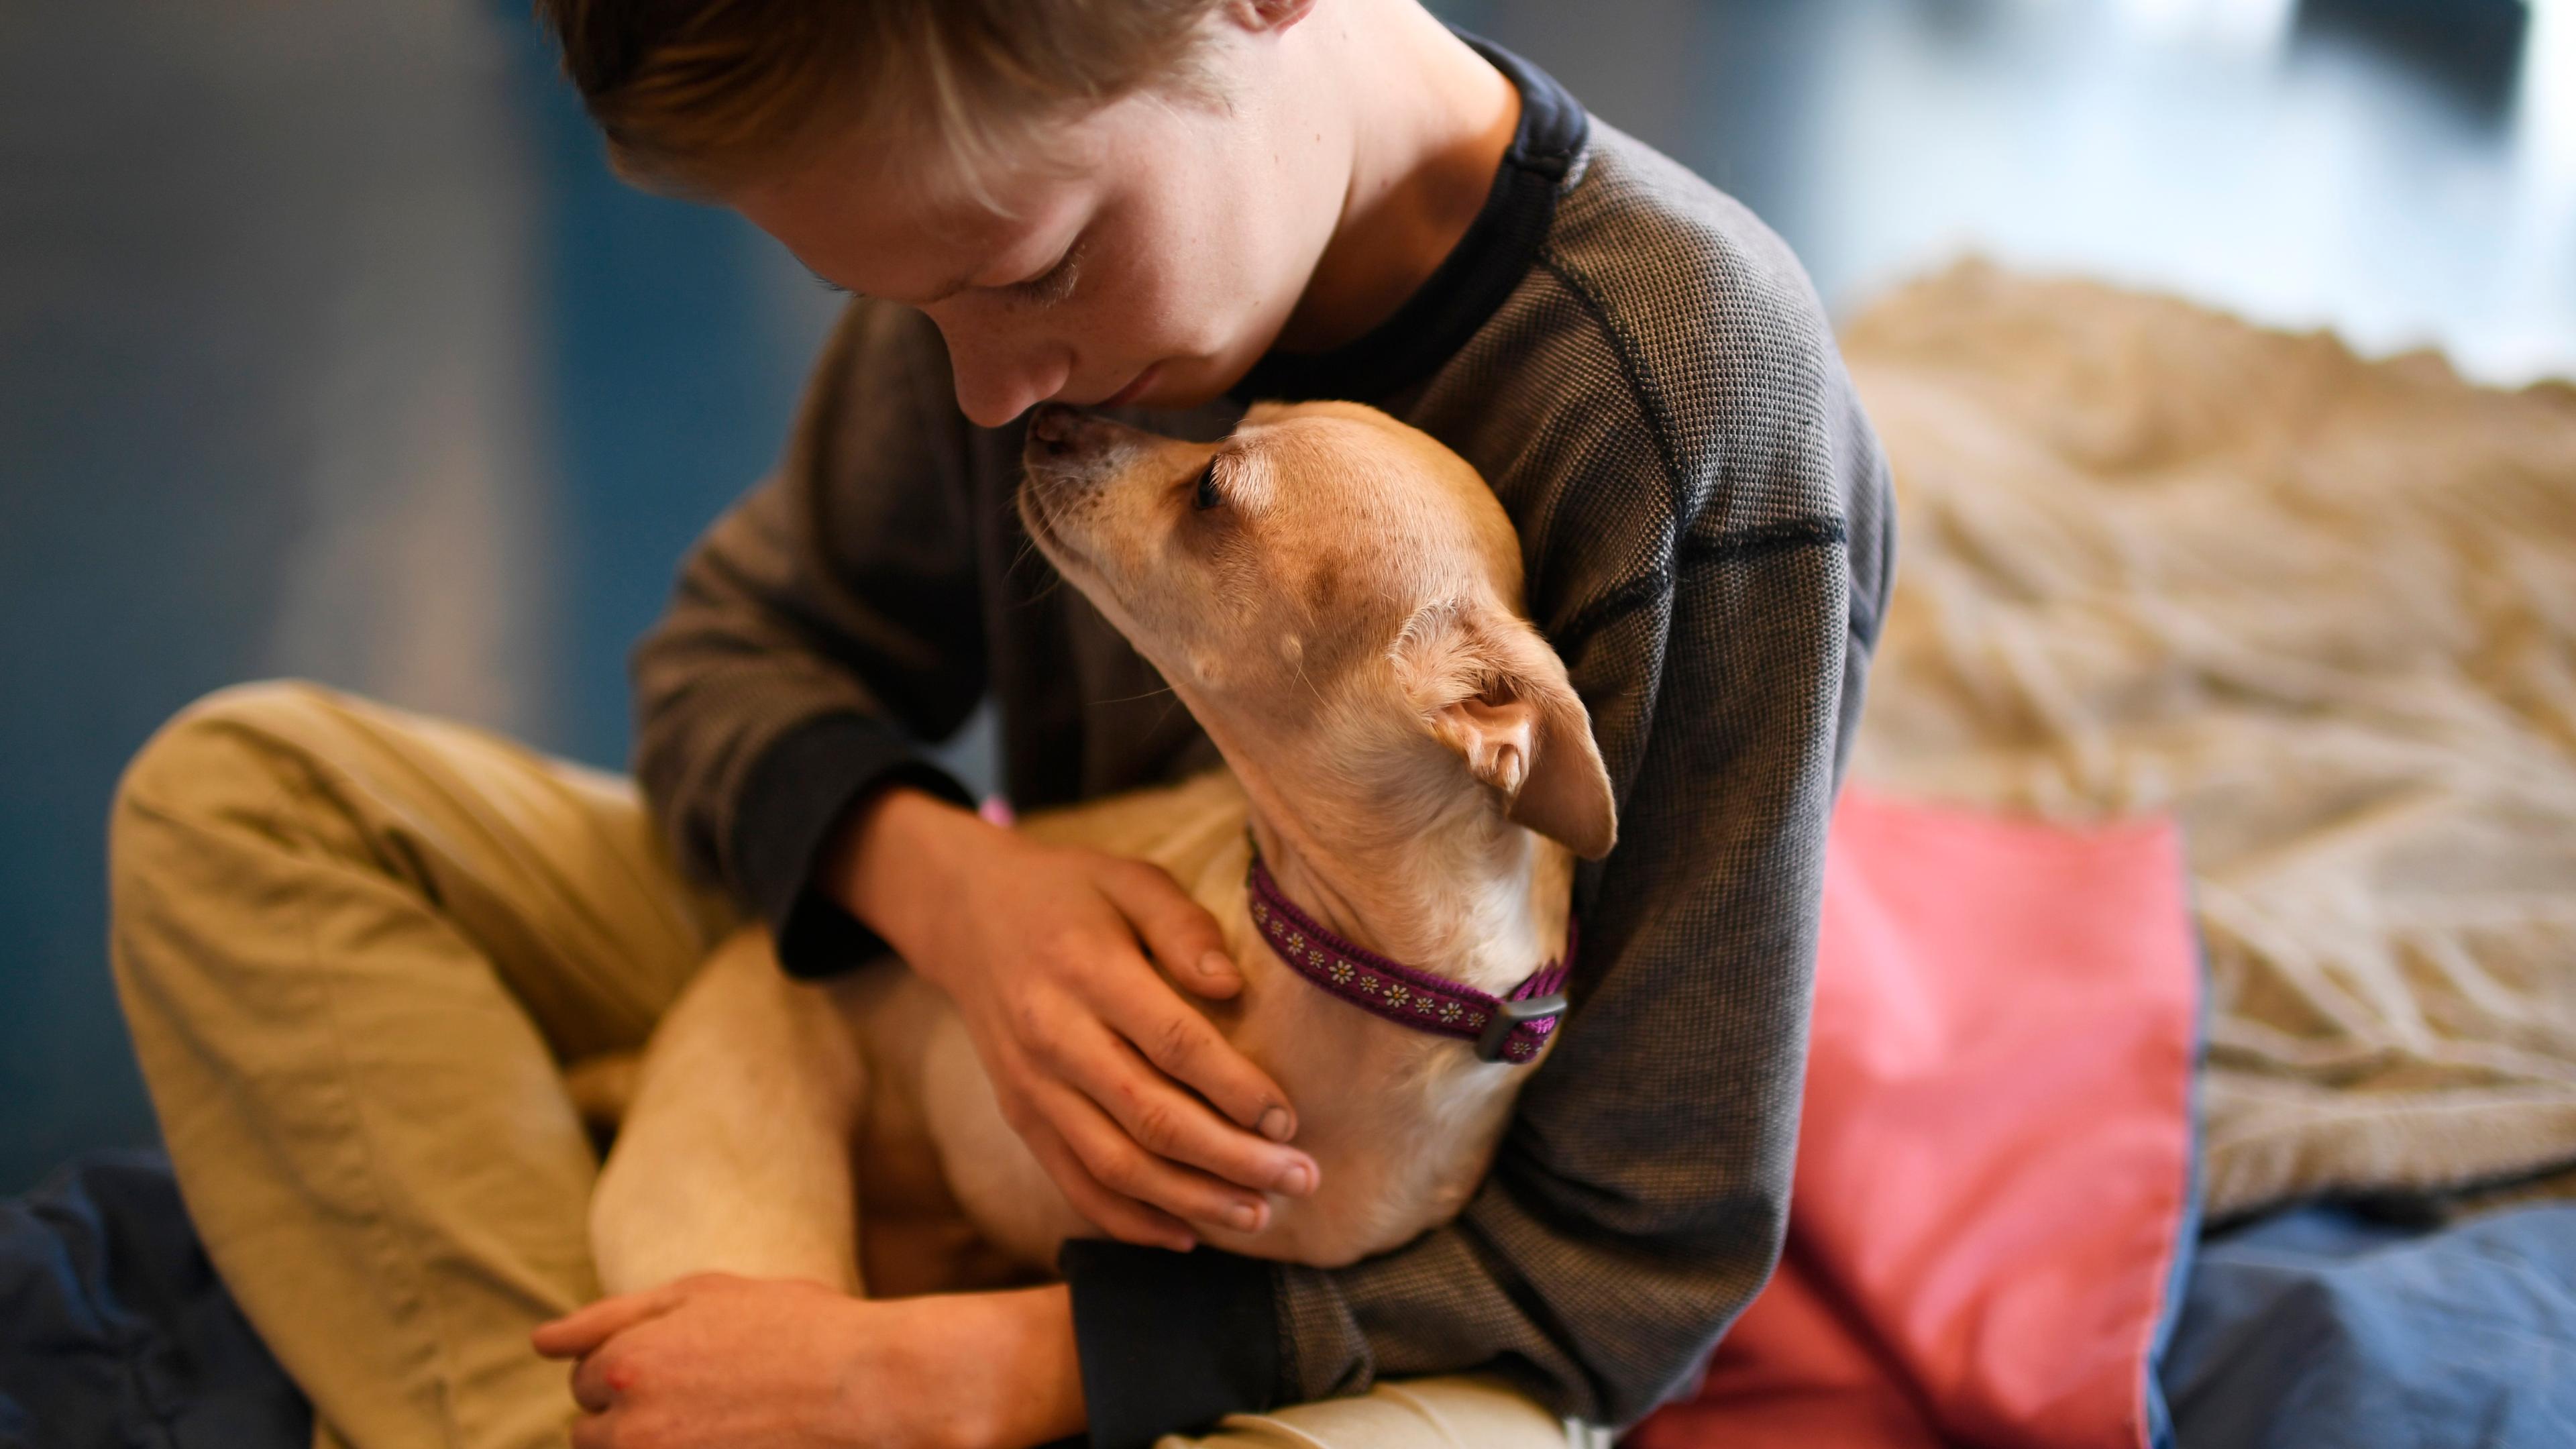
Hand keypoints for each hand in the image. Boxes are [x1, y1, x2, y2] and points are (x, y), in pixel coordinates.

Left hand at [530, 1275, 1084, 1448]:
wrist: (868, 1388)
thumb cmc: (795, 1327)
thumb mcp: (704, 1292)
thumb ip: (614, 1313)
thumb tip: (539, 1342)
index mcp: (624, 1364)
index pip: (581, 1374)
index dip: (633, 1362)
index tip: (685, 1359)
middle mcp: (629, 1427)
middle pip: (591, 1431)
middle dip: (630, 1411)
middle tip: (703, 1392)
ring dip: (650, 1439)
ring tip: (712, 1419)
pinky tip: (722, 1433)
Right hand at [827, 787, 1317, 1249]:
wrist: (965, 913)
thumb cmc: (1070, 893)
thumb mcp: (1129, 879)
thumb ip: (1183, 927)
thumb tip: (1231, 986)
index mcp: (1086, 970)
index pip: (1174, 1043)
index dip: (1236, 1088)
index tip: (1290, 1119)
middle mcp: (1053, 1036)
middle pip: (1151, 1118)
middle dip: (1233, 1160)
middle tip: (1302, 1180)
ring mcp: (1031, 1086)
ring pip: (1115, 1165)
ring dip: (1192, 1200)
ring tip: (1259, 1216)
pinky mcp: (1020, 1116)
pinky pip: (1075, 1182)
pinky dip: (1130, 1221)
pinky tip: (1187, 1235)